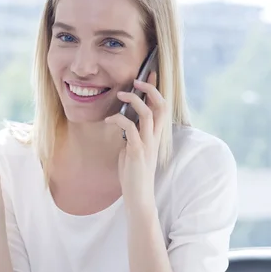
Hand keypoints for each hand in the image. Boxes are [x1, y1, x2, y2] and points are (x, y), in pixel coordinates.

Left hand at [105, 71, 166, 210]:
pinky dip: (120, 119)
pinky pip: (131, 128)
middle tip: (137, 79)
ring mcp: (148, 144)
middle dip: (150, 89)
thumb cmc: (133, 174)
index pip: (161, 107)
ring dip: (135, 100)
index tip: (147, 75)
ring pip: (149, 114)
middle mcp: (155, 138)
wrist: (138, 196)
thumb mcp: (132, 149)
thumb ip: (132, 135)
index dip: (155, 90)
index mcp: (154, 136)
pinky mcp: (138, 152)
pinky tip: (109, 119)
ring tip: (120, 93)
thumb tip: (124, 122)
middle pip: (161, 106)